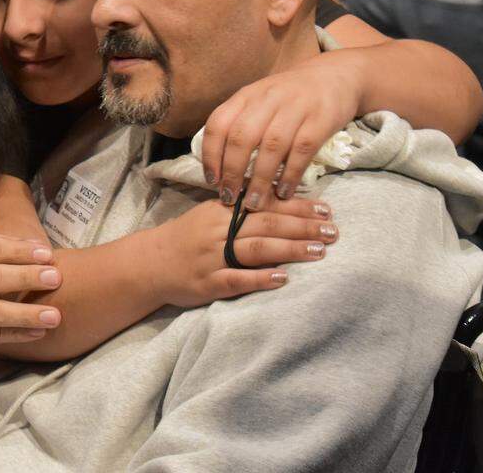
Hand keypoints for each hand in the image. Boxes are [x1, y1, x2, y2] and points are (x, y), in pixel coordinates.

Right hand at [150, 197, 336, 308]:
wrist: (149, 263)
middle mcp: (218, 231)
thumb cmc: (186, 238)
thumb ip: (242, 208)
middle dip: (302, 227)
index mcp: (221, 211)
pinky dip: (260, 278)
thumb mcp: (210, 215)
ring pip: (256, 250)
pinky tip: (283, 279)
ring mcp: (213, 257)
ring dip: (290, 250)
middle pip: (266, 224)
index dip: (297, 207)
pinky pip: (236, 279)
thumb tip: (282, 199)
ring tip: (319, 251)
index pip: (265, 204)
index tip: (326, 209)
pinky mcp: (208, 283)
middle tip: (333, 230)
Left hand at [202, 54, 363, 205]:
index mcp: (246, 95)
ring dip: (260, 179)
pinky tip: (283, 192)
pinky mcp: (320, 119)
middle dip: (232, 172)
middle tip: (230, 197)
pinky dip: (290, 175)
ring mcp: (295, 108)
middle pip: (242, 137)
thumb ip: (239, 124)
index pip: (218, 124)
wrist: (334, 76)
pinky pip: (301, 151)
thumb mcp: (259, 101)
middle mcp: (267, 99)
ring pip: (271, 147)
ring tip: (254, 202)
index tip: (211, 181)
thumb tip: (218, 167)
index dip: (211, 154)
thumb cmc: (289, 96)